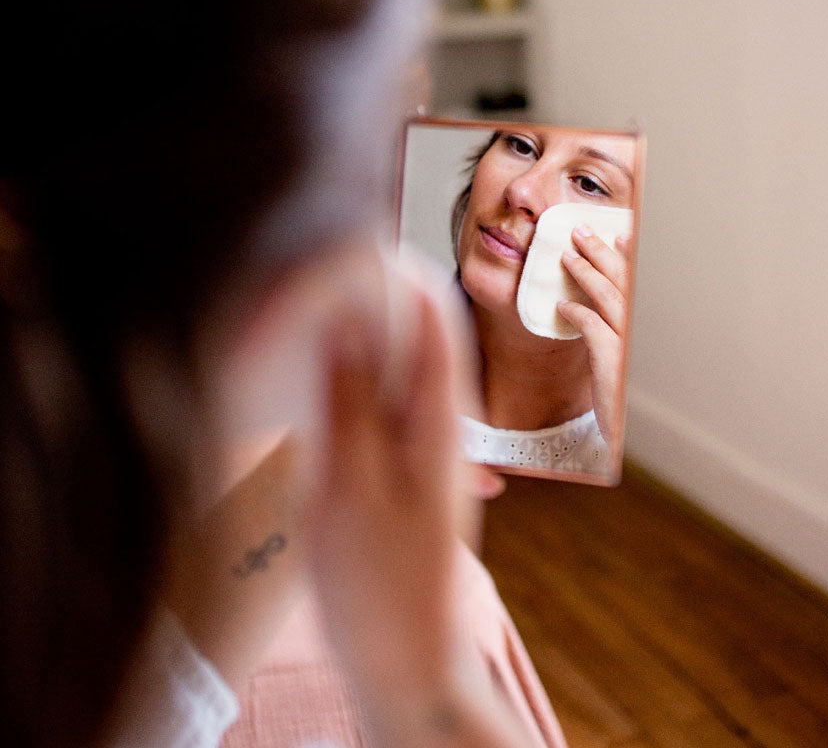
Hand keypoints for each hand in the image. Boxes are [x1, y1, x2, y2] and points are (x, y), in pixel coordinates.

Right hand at [305, 253, 525, 747]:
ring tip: (305, 326)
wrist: (408, 662)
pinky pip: (383, 405)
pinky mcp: (404, 471)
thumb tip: (346, 318)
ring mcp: (425, 447)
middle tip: (312, 285)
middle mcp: (441, 423)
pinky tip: (315, 390)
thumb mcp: (353, 486)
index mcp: (439, 418)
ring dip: (357, 341)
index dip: (396, 271)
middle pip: (415, 334)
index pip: (433, 315)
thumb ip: (350, 399)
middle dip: (369, 300)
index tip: (348, 248)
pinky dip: (352, 383)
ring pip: (397, 368)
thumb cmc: (382, 585)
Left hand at [556, 225, 632, 446]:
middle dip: (602, 252)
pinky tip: (563, 306)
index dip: (630, 256)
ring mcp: (632, 347)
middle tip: (580, 231)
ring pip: (610, 299)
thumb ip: (617, 329)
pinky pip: (594, 331)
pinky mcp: (615, 366)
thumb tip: (595, 301)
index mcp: (650, 327)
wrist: (629, 436)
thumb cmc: (625, 395)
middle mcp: (646, 332)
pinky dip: (579, 314)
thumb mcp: (625, 356)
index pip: (640, 283)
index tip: (620, 233)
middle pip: (625, 282)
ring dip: (587, 274)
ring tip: (566, 257)